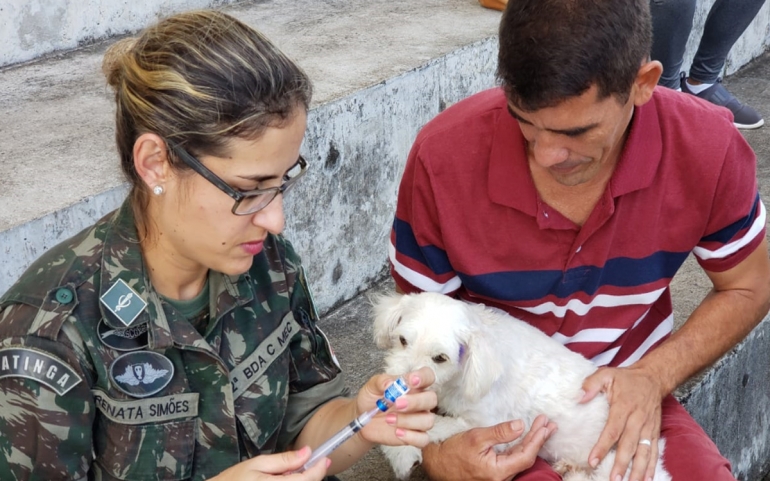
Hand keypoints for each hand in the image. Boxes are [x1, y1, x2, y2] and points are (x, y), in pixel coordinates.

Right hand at [210, 446, 327, 479]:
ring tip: (286, 473)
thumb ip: (284, 460)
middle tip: (302, 463)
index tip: (325, 458)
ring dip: (302, 480)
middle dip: (311, 475)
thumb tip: (307, 452)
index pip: (307, 480)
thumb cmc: (235, 479)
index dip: (319, 469)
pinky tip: (283, 480)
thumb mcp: (258, 463)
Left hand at [357, 367, 437, 447]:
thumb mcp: (372, 386)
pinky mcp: (415, 436)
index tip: (412, 380)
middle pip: (432, 399)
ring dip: (408, 420)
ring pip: (428, 420)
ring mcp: (419, 419)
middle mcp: (420, 402)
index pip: (428, 376)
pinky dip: (411, 437)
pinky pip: (423, 439)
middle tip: (397, 403)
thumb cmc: (372, 399)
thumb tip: (390, 384)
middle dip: (416, 401)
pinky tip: (397, 432)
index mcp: (413, 385)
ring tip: (389, 419)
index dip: (424, 377)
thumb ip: (382, 382)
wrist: (364, 420)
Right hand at [422, 414, 556, 480]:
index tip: (544, 425)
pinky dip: (521, 447)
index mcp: (498, 471)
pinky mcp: (494, 473)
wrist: (437, 464)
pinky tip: (526, 440)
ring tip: (542, 429)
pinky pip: (513, 460)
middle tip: (549, 424)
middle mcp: (501, 478)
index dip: (537, 439)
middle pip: (526, 458)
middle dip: (538, 439)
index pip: (525, 455)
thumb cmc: (453, 452)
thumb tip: (520, 425)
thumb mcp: (476, 437)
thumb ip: (499, 432)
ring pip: (521, 459)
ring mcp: (498, 477)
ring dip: (532, 442)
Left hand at [581, 367, 663, 480]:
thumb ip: (591, 384)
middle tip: (613, 479)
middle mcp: (638, 419)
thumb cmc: (625, 379)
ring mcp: (648, 427)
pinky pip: (654, 451)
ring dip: (638, 470)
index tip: (592, 460)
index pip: (612, 430)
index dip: (602, 446)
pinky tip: (647, 479)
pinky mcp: (654, 431)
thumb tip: (578, 398)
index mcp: (624, 406)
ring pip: (644, 452)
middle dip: (621, 464)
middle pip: (629, 445)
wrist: (652, 378)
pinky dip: (652, 466)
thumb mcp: (606, 374)